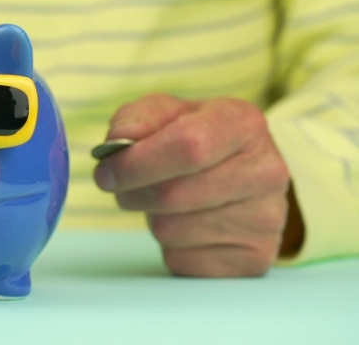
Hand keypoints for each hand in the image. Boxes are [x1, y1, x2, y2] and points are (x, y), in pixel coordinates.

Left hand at [94, 94, 292, 276]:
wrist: (242, 175)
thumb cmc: (196, 139)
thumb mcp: (168, 113)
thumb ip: (137, 119)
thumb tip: (118, 144)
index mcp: (244, 124)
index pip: (188, 146)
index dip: (136, 163)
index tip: (105, 172)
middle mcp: (267, 171)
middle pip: (173, 195)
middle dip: (132, 193)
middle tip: (123, 186)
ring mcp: (267, 219)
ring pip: (172, 230)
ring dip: (152, 218)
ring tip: (166, 201)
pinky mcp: (254, 258)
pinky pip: (182, 260)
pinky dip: (170, 246)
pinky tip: (187, 224)